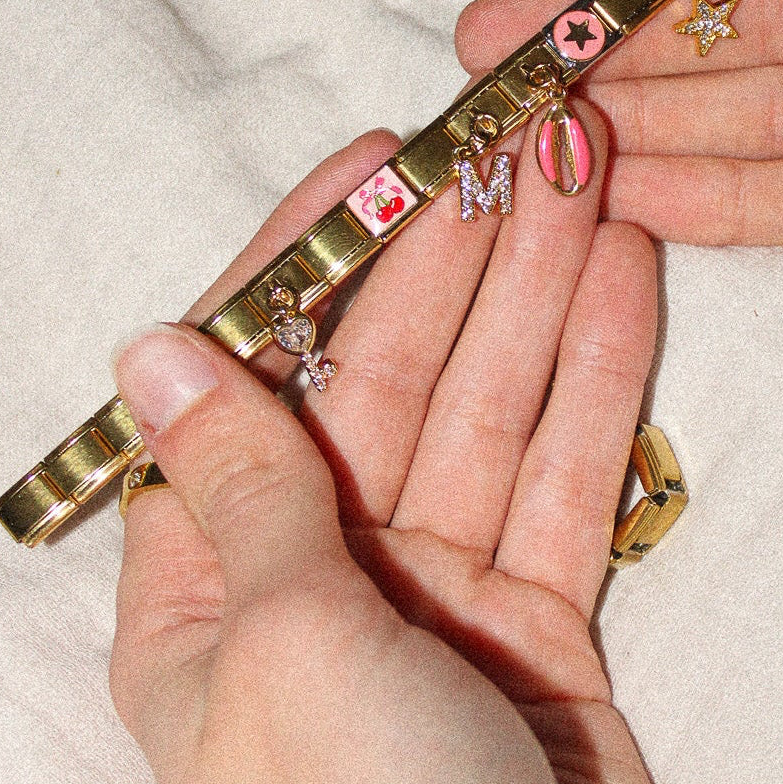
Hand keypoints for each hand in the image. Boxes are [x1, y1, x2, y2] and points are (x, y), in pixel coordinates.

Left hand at [110, 110, 658, 783]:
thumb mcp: (276, 647)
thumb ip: (239, 484)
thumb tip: (158, 345)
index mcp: (210, 579)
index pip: (255, 369)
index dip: (316, 255)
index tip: (378, 157)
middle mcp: (319, 567)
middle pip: (394, 367)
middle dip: (458, 249)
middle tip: (518, 136)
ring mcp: (438, 586)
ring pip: (493, 401)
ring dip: (541, 285)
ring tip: (587, 172)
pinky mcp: (539, 613)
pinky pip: (568, 469)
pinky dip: (600, 373)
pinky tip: (624, 276)